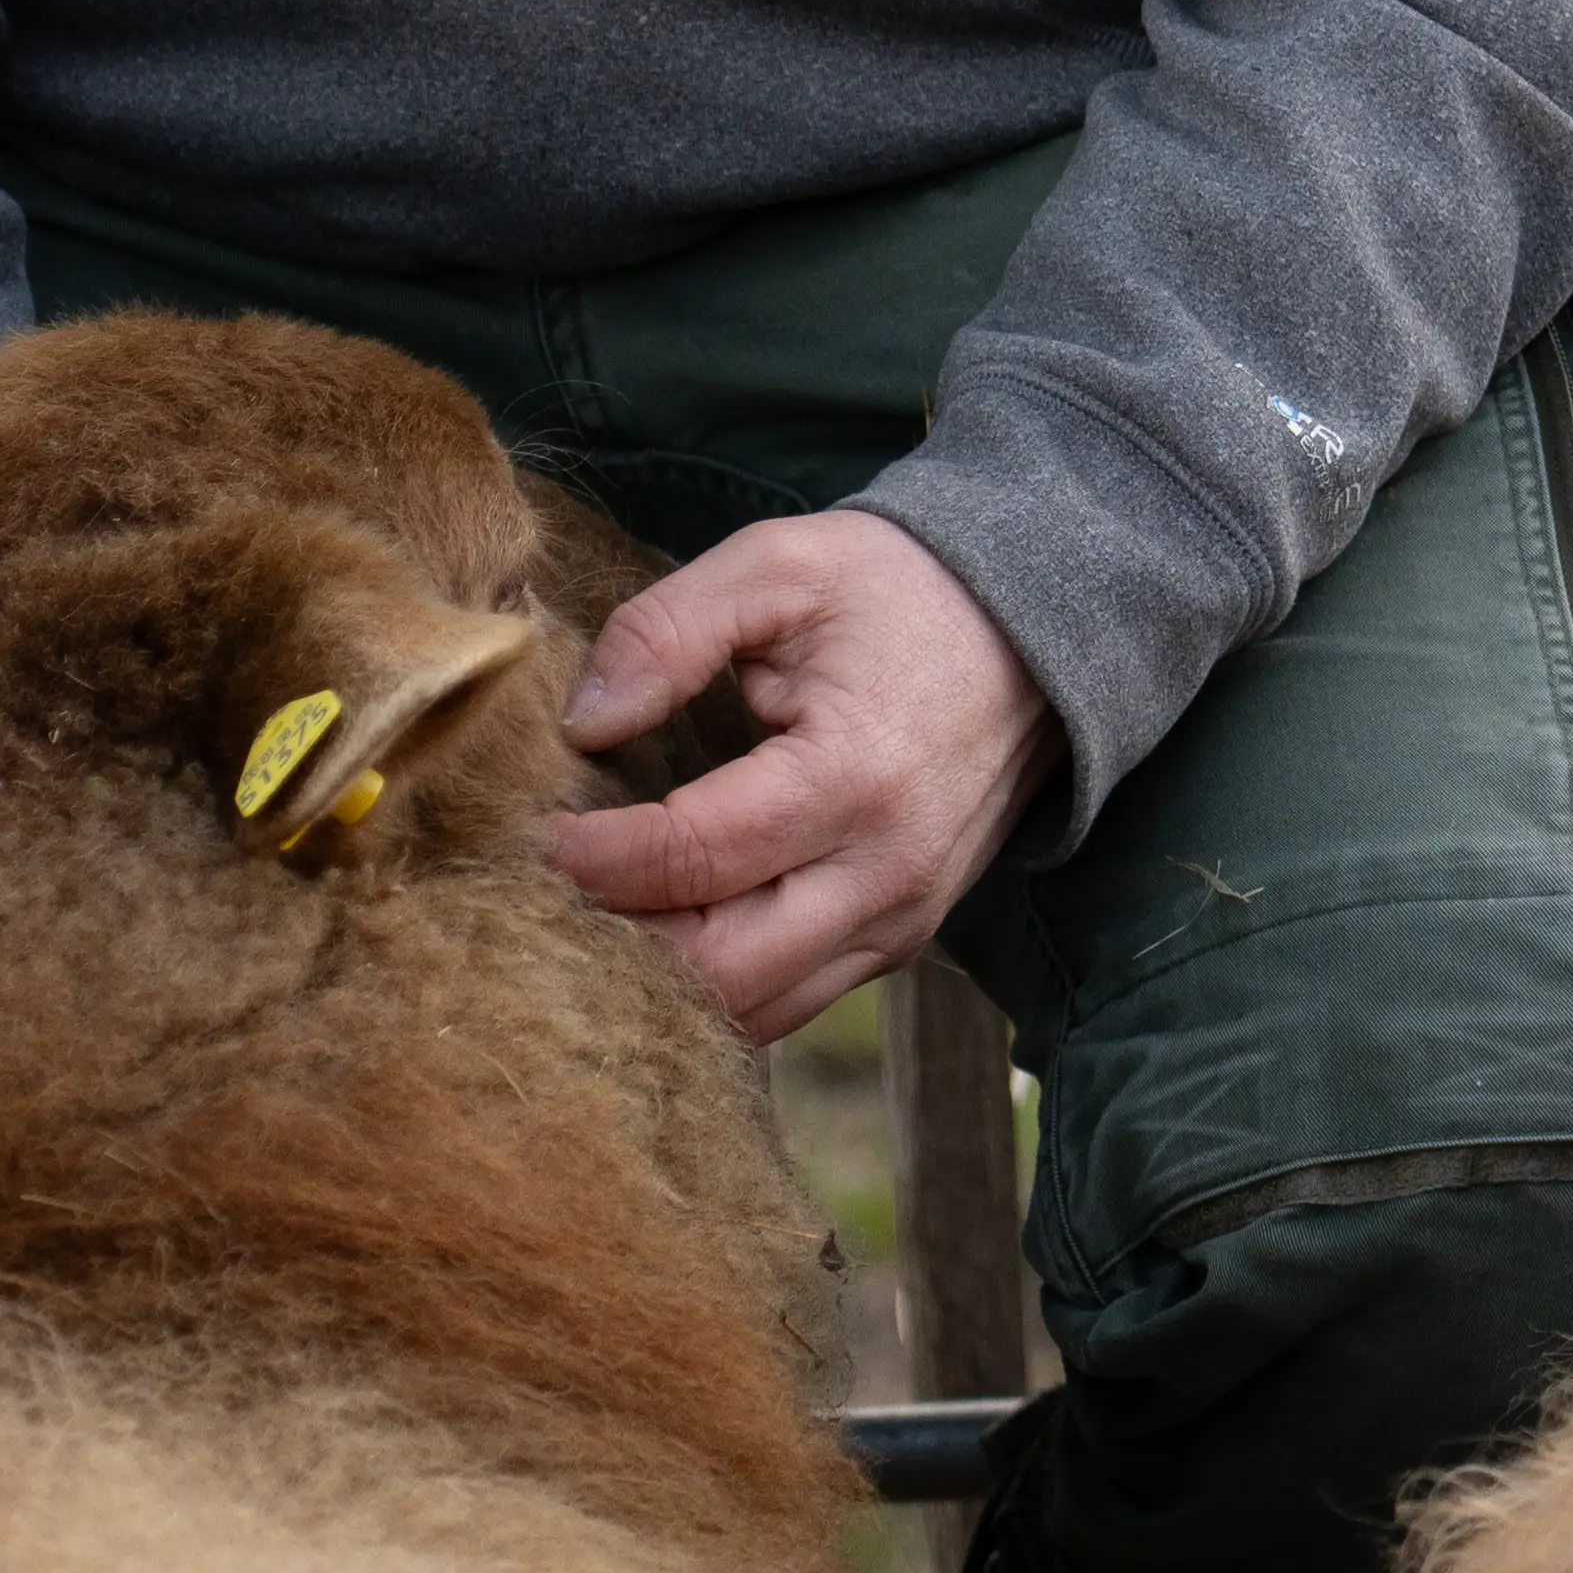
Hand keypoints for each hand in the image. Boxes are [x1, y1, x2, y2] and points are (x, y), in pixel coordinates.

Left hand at [547, 508, 1046, 1039]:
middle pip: (718, 967)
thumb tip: (585, 724)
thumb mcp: (778, 564)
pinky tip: (664, 937)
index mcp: (853, 774)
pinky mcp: (902, 937)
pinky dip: (718, 988)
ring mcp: (901, 918)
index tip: (536, 835)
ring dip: (662, 982)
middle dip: (616, 941)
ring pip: (753, 1008)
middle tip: (546, 896)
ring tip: (594, 922)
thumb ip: (668, 630)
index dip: (594, 859)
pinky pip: (791, 1001)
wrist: (1036, 628)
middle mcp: (885, 871)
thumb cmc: (899, 588)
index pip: (692, 858)